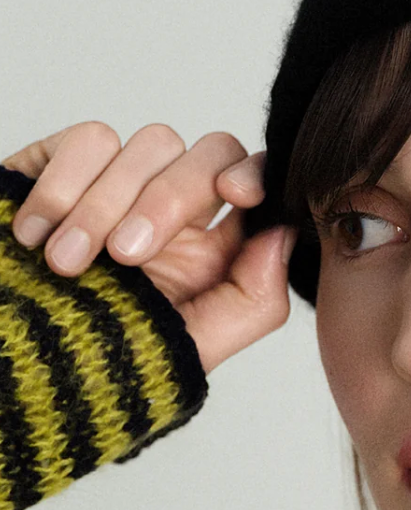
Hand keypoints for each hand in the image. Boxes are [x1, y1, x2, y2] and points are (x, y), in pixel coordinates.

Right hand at [3, 121, 294, 373]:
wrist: (18, 369)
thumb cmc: (105, 363)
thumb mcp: (194, 346)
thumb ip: (255, 298)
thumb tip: (285, 233)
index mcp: (215, 246)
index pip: (255, 181)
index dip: (253, 174)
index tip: (236, 195)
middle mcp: (174, 206)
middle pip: (207, 154)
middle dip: (167, 200)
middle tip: (125, 256)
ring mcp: (122, 182)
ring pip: (148, 144)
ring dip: (103, 205)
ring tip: (66, 265)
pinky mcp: (64, 164)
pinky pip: (88, 140)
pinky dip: (61, 187)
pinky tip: (35, 238)